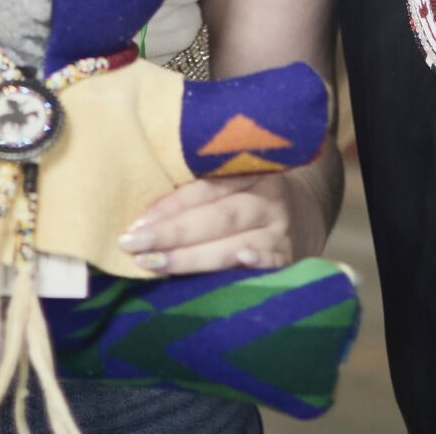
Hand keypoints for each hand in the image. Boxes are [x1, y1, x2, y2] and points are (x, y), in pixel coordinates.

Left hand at [118, 172, 307, 274]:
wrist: (301, 214)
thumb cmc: (244, 198)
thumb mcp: (229, 181)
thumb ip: (196, 190)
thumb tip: (139, 216)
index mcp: (248, 172)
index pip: (204, 189)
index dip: (169, 207)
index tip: (135, 224)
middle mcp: (266, 199)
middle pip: (217, 218)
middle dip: (172, 234)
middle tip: (134, 246)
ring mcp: (279, 230)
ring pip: (235, 243)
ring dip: (192, 257)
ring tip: (153, 265)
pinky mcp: (289, 257)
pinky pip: (271, 261)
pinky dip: (256, 261)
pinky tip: (239, 261)